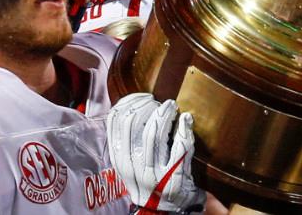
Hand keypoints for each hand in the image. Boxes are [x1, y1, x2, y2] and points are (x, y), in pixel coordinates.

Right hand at [106, 93, 203, 213]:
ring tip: (171, 106)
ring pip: (154, 135)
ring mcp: (152, 173)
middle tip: (159, 102)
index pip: (116, 121)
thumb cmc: (148, 179)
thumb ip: (127, 137)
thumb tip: (130, 104)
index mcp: (119, 158)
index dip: (130, 102)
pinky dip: (183, 130)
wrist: (163, 209)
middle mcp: (132, 166)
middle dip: (147, 106)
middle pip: (133, 124)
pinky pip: (178, 149)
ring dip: (165, 114)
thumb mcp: (130, 161)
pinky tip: (186, 119)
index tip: (144, 97)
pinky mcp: (173, 179)